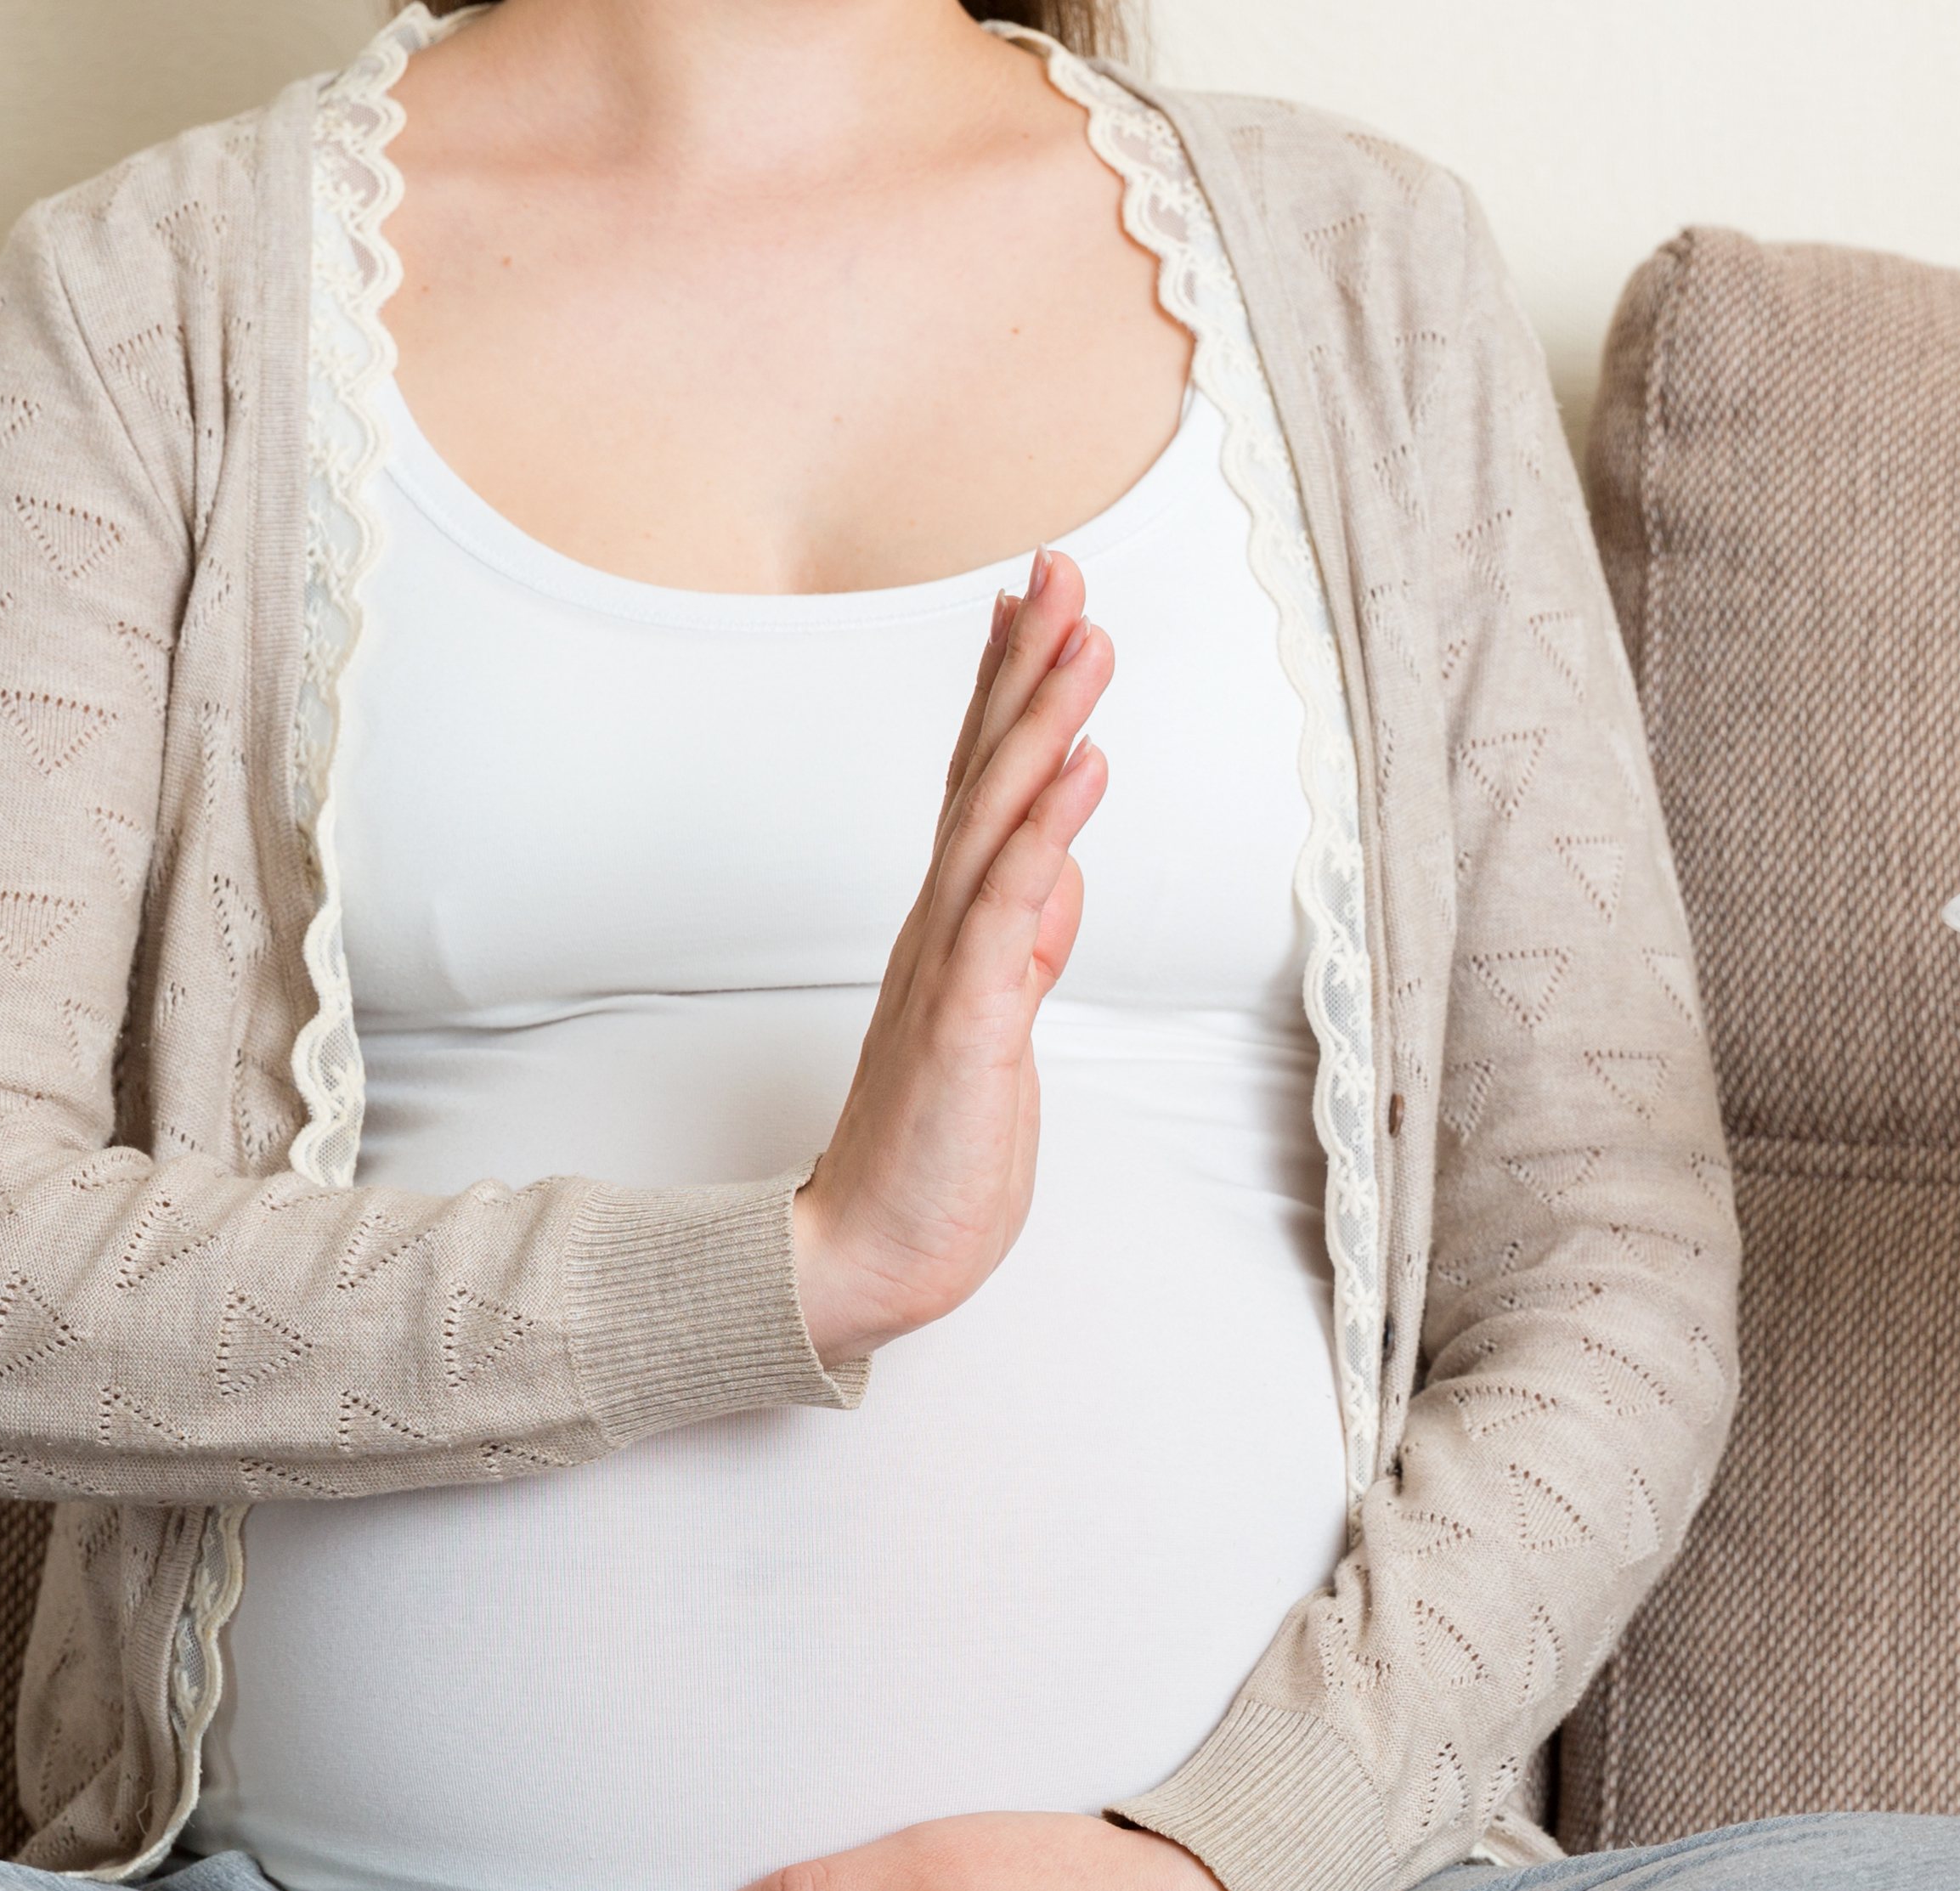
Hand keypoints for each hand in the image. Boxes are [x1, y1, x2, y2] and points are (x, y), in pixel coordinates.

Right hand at [791, 551, 1115, 1365]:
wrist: (873, 1253)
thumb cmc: (936, 1148)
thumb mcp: (1001, 1026)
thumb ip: (1026, 944)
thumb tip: (1060, 871)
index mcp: (954, 925)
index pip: (981, 784)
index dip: (1010, 689)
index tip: (1037, 600)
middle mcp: (942, 924)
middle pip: (986, 770)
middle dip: (1028, 666)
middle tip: (1061, 568)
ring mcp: (949, 966)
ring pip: (998, 818)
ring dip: (1043, 722)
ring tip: (1085, 635)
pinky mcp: (966, 1019)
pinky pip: (1008, 909)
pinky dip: (1047, 834)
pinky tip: (1081, 768)